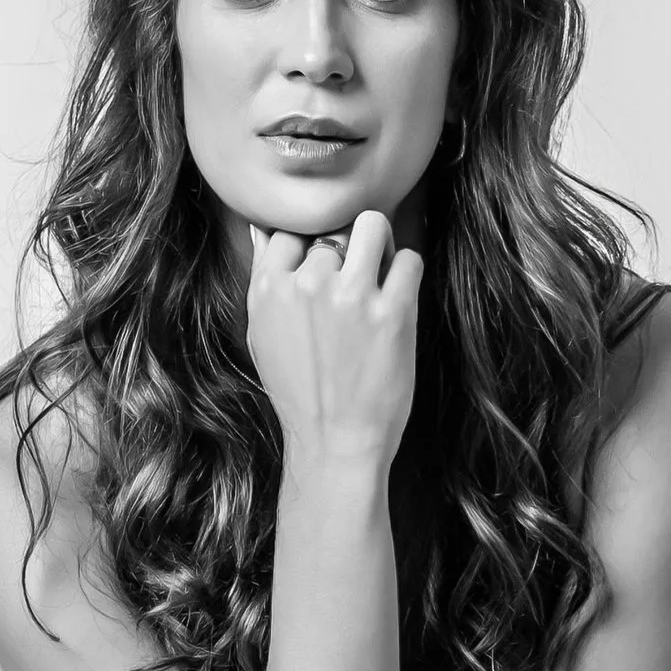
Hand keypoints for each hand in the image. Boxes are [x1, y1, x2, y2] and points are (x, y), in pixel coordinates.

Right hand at [244, 205, 423, 475]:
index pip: (293, 231)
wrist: (334, 444)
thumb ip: (263, 280)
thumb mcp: (261, 336)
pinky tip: (398, 300)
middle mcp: (308, 285)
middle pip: (334, 229)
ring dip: (380, 245)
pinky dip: (407, 274)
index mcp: (269, 289)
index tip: (325, 274)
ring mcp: (351, 296)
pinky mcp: (392, 312)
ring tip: (380, 275)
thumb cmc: (299, 394)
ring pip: (372, 226)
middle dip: (347, 250)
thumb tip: (261, 228)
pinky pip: (409, 259)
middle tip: (356, 282)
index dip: (313, 248)